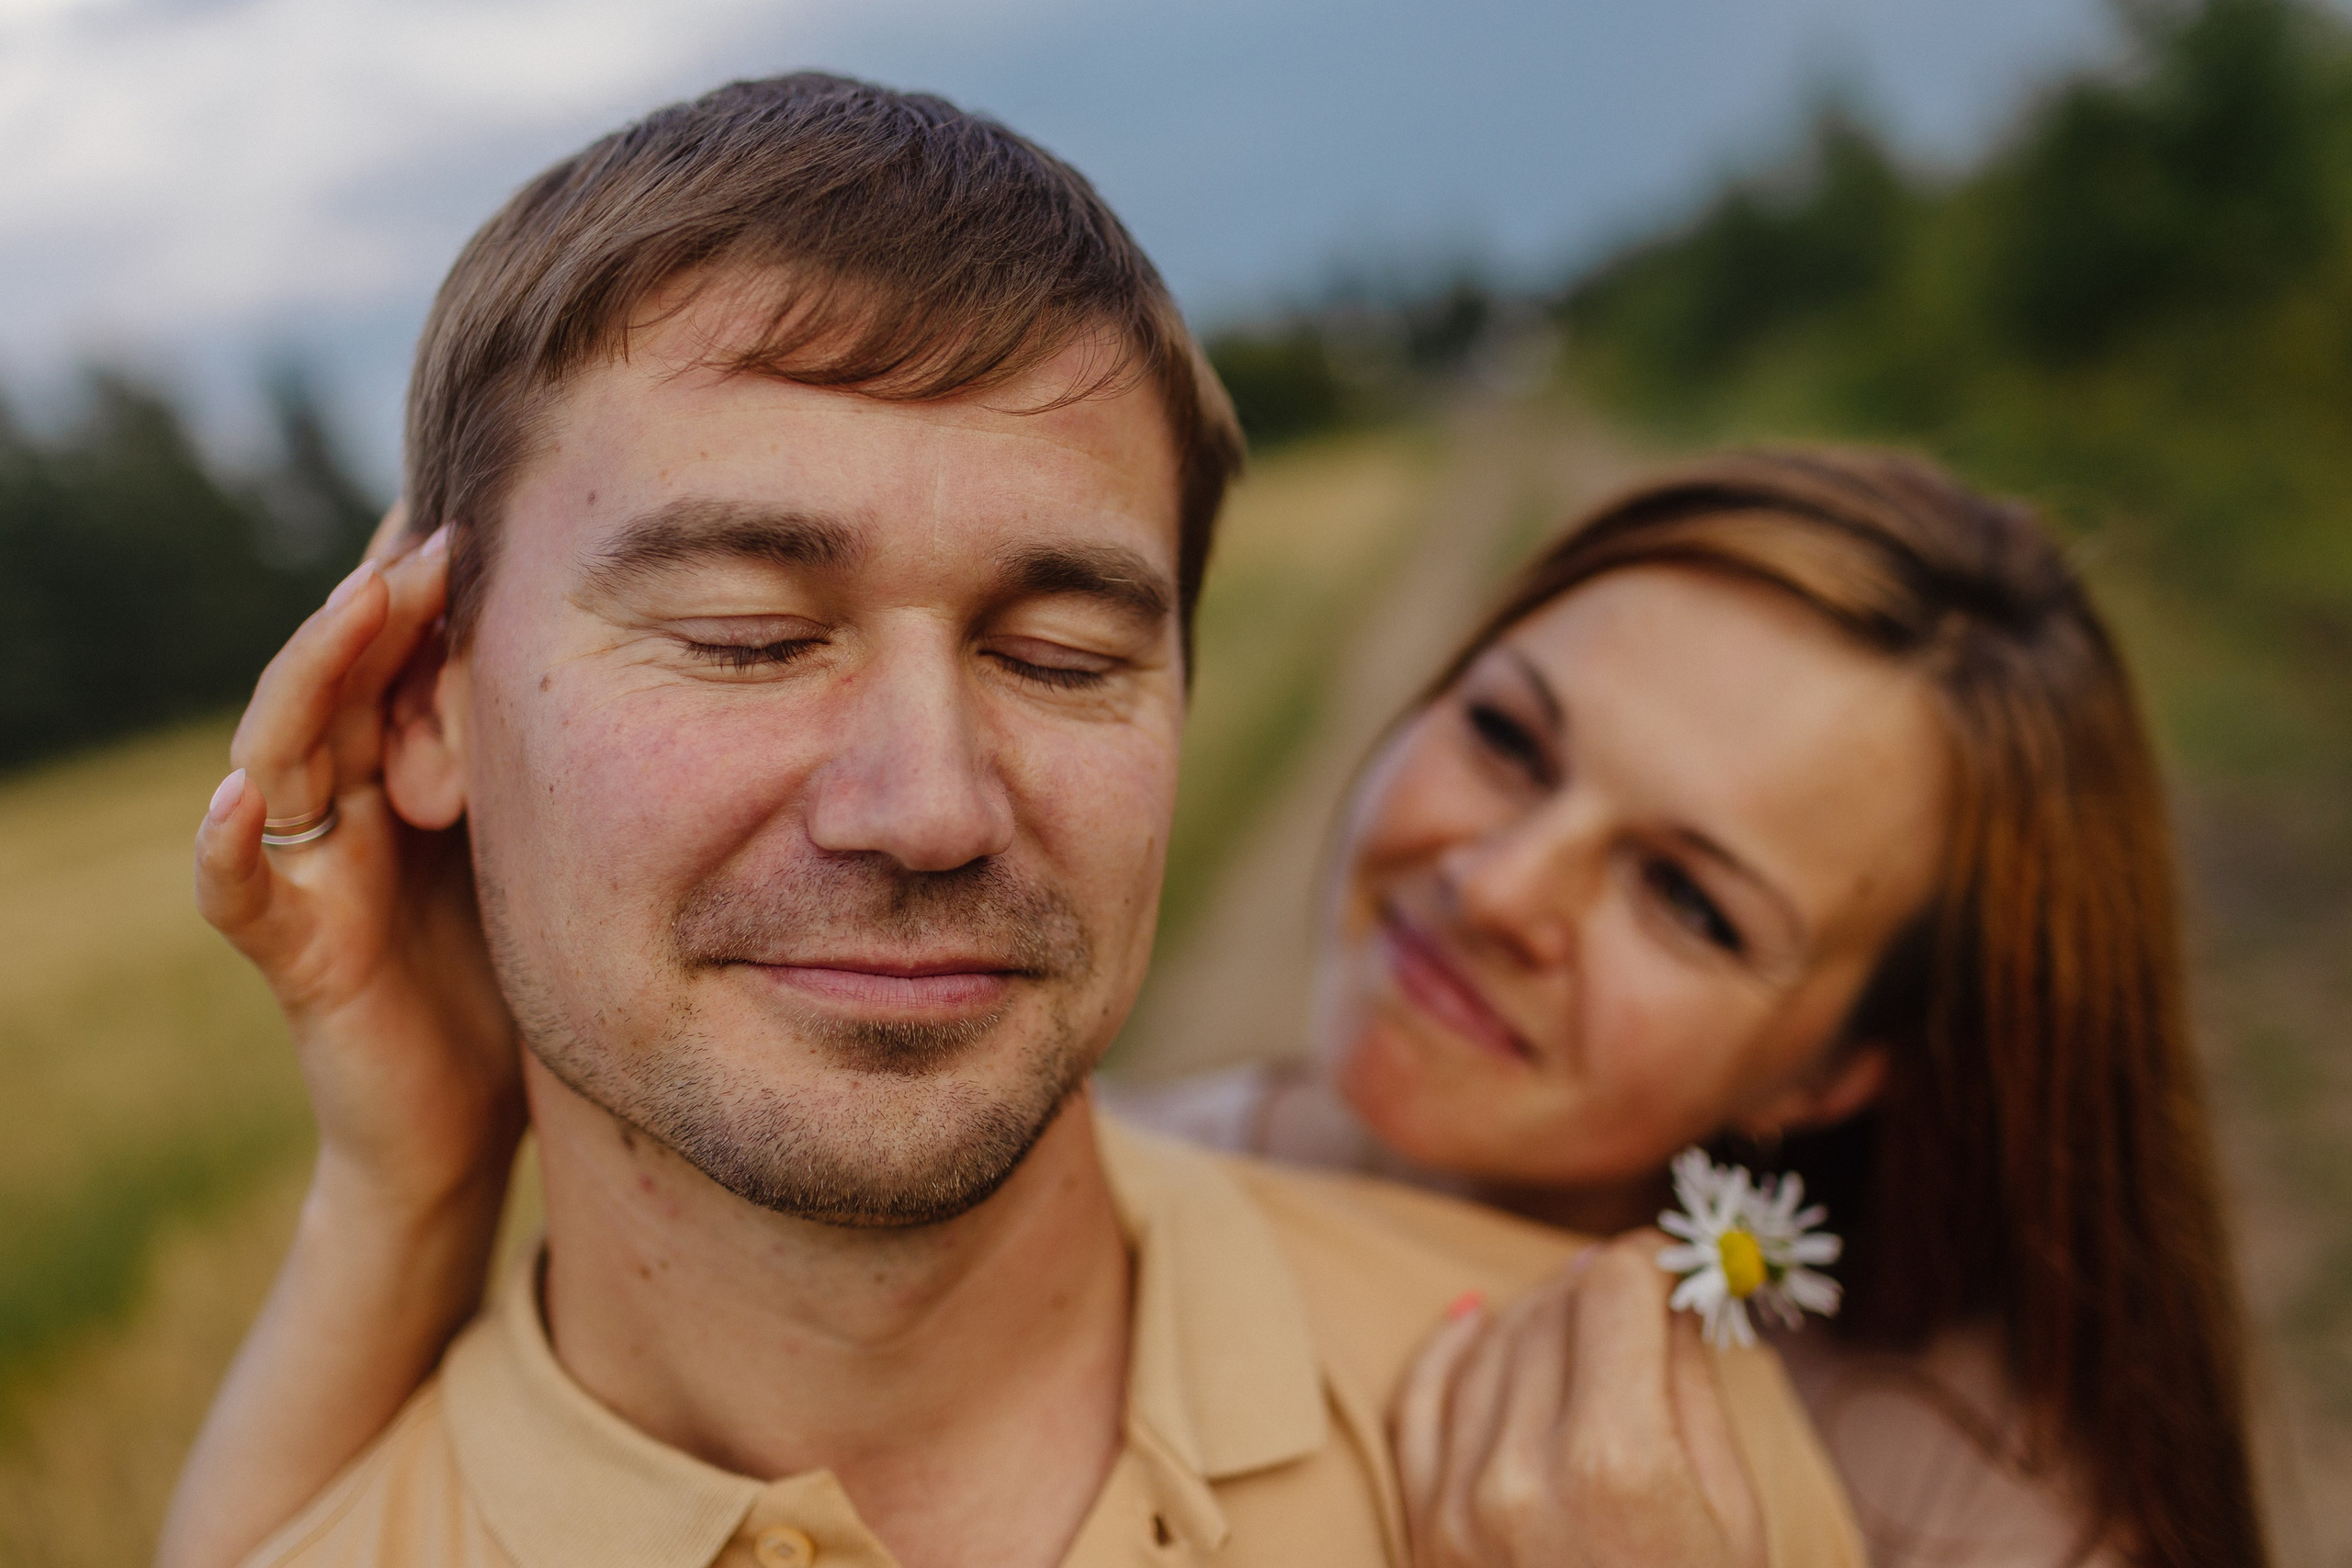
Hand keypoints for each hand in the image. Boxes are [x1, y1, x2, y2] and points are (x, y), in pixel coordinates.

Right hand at [194, 508, 522, 1219]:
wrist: (465, 1118)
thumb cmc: (511, 971)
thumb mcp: (548, 845)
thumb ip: (552, 763)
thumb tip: (650, 660)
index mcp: (406, 769)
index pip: (398, 656)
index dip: (424, 586)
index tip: (482, 507)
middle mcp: (346, 804)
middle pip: (340, 679)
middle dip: (380, 603)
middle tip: (439, 536)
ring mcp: (308, 873)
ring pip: (280, 751)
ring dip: (312, 673)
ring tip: (356, 607)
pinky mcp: (292, 953)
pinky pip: (238, 892)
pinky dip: (226, 844)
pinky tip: (241, 798)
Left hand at [1395, 1230, 1765, 1567]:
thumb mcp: (1730, 1517)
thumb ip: (1688, 1390)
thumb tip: (1665, 1293)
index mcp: (1618, 1465)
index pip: (1616, 1292)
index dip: (1650, 1261)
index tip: (1671, 1263)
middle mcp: (1521, 1474)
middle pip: (1552, 1310)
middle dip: (1600, 1288)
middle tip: (1639, 1291)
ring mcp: (1456, 1505)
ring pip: (1489, 1343)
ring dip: (1537, 1318)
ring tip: (1584, 1322)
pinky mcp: (1421, 1532)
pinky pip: (1419, 1402)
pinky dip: (1448, 1351)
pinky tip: (1472, 1317)